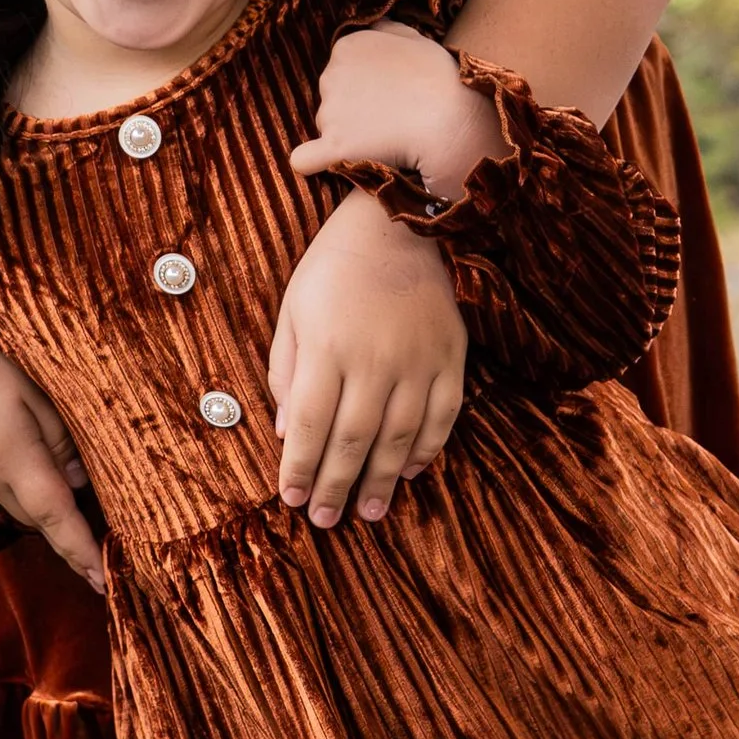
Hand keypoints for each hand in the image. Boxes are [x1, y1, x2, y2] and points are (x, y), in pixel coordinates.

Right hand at [0, 311, 104, 584]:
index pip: (57, 518)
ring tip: (77, 526)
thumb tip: (79, 484)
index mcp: (15, 460)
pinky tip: (33, 477)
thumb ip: (59, 439)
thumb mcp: (31, 390)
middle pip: (38, 521)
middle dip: (68, 542)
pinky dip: (21, 493)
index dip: (81, 551)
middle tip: (101, 560)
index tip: (103, 583)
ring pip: (16, 507)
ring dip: (44, 517)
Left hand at [267, 189, 466, 527]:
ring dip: (382, 481)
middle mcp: (374, 359)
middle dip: (336, 486)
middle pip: (353, 440)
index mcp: (328, 347)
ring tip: (369, 513)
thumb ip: (286, 372)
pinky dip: (427, 448)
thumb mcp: (294, 310)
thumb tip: (286, 432)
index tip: (290, 498)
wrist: (402, 219)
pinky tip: (410, 471)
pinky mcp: (452, 356)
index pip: (310, 424)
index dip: (299, 467)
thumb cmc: (336, 266)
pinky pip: (443, 415)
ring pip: (399, 437)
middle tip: (325, 520)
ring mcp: (418, 360)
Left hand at [289, 24, 506, 206]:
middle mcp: (330, 75)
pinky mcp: (334, 145)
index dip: (365, 87)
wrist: (452, 119)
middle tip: (390, 120)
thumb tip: (375, 26)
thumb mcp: (416, 40)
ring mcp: (329, 111)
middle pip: (332, 98)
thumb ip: (388, 31)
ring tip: (387, 140)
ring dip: (349, 135)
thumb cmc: (442, 79)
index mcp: (347, 47)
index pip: (343, 71)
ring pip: (328, 127)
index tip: (389, 97)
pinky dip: (310, 162)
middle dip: (354, 109)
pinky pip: (304, 159)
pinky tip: (319, 165)